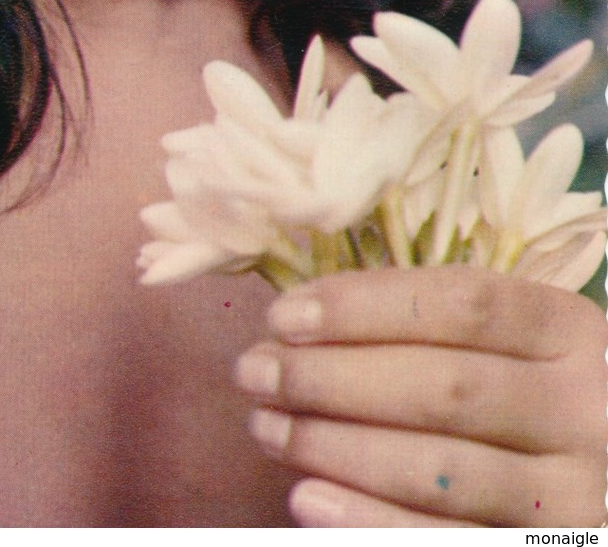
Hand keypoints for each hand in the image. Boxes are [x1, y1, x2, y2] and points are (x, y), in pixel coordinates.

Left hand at [233, 266, 605, 525]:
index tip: (283, 316)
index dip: (363, 307)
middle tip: (254, 373)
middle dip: (331, 379)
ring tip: (267, 427)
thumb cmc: (540, 393)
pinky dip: (370, 524)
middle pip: (442, 386)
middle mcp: (584, 410)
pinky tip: (307, 499)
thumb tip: (301, 321)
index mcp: (569, 332)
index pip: (461, 304)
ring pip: (439, 469)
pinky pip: (450, 542)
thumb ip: (431, 324)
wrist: (607, 478)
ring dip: (336, 447)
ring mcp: (575, 495)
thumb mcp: (518, 341)